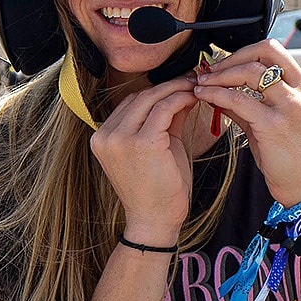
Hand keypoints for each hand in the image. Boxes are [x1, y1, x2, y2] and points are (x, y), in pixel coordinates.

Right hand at [90, 78, 198, 244]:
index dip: (156, 90)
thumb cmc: (157, 189)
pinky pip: (164, 109)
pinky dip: (181, 100)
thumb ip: (163, 121)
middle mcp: (106, 136)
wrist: (155, 221)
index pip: (131, 103)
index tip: (179, 84)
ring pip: (151, 98)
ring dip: (176, 89)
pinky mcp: (141, 143)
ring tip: (196, 86)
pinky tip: (194, 98)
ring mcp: (120, 139)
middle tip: (192, 79)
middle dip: (168, 85)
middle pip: (139, 97)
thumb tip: (180, 94)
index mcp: (103, 137)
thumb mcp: (156, 148)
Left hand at [194, 39, 300, 207]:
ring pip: (250, 71)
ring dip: (220, 74)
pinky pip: (239, 99)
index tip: (223, 64)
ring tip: (202, 83)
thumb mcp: (270, 123)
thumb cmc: (291, 158)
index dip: (243, 52)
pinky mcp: (275, 124)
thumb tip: (219, 92)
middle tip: (211, 70)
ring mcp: (291, 105)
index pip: (273, 51)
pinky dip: (217, 94)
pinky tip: (204, 97)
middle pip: (265, 50)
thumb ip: (248, 104)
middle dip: (233, 57)